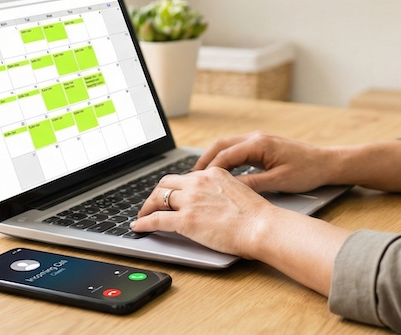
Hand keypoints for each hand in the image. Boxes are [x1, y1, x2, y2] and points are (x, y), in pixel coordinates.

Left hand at [130, 167, 277, 257]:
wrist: (262, 227)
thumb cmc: (257, 216)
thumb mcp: (238, 192)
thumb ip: (221, 192)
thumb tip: (212, 203)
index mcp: (213, 174)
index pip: (185, 177)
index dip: (174, 188)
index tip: (170, 195)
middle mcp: (199, 182)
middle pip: (166, 183)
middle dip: (156, 194)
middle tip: (152, 204)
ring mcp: (190, 200)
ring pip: (158, 198)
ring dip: (147, 207)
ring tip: (143, 216)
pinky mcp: (185, 220)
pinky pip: (156, 219)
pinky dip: (144, 223)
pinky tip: (139, 227)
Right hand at [193, 131, 338, 192]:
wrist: (327, 163)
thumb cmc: (307, 171)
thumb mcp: (279, 182)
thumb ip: (252, 184)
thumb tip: (229, 189)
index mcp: (258, 143)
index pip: (225, 155)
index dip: (208, 170)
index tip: (196, 183)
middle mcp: (256, 137)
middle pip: (220, 146)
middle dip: (204, 161)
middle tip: (191, 178)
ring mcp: (258, 140)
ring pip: (227, 146)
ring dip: (213, 160)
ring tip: (201, 177)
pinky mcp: (262, 146)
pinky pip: (237, 150)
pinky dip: (225, 160)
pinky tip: (221, 174)